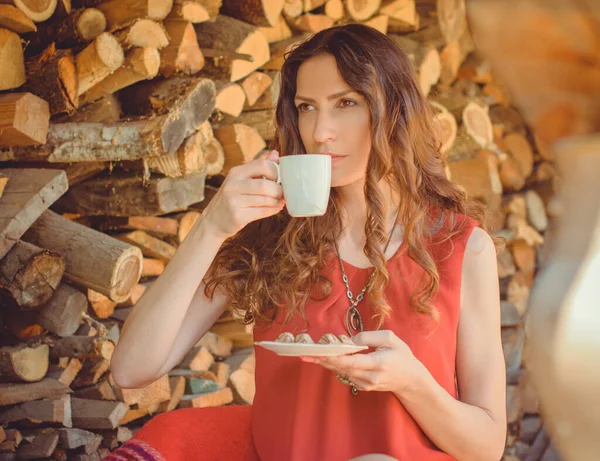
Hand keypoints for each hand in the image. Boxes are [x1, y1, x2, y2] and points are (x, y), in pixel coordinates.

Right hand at [201, 150, 284, 239]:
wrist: (213, 221)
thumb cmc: (232, 198)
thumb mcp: (241, 179)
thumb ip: (259, 167)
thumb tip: (276, 154)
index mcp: (236, 172)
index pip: (262, 164)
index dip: (275, 172)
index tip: (278, 179)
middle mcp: (233, 184)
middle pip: (265, 185)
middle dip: (279, 190)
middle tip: (283, 194)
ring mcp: (233, 201)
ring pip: (265, 199)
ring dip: (277, 201)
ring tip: (280, 201)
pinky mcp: (237, 216)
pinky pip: (262, 212)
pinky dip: (273, 210)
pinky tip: (276, 208)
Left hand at [301, 330, 425, 394]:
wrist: (411, 380)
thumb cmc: (402, 356)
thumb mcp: (390, 339)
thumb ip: (369, 337)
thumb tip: (350, 340)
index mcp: (377, 363)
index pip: (351, 361)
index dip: (333, 357)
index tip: (319, 352)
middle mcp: (370, 377)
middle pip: (342, 368)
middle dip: (323, 360)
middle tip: (305, 354)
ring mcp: (366, 384)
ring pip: (342, 372)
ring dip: (327, 364)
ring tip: (310, 355)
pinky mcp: (364, 387)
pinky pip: (347, 375)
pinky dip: (337, 367)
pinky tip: (327, 360)